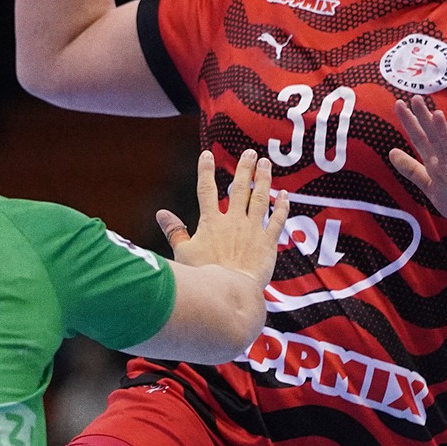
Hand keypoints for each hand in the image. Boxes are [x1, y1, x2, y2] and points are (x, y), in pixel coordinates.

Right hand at [156, 150, 288, 284]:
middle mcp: (234, 221)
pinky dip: (282, 206)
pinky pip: (278, 220)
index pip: (206, 190)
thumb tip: (161, 214)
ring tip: (266, 164)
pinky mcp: (267, 244)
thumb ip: (175, 232)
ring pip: (260, 199)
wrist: (230, 292)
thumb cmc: (203, 276)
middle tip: (250, 153)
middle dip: (244, 168)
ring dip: (264, 180)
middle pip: (239, 188)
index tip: (207, 154)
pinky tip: (284, 194)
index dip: (206, 171)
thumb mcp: (183, 253)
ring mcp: (253, 230)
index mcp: (211, 222)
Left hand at [390, 94, 446, 233]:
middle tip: (415, 98)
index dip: (410, 124)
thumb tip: (391, 152)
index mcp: (438, 165)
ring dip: (444, 134)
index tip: (398, 103)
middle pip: (435, 142)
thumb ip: (412, 169)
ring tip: (437, 114)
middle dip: (425, 121)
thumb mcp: (431, 185)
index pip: (421, 141)